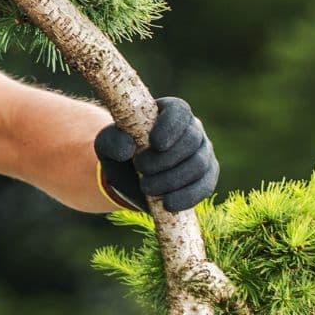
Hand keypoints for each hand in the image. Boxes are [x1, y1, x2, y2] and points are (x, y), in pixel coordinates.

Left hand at [95, 96, 217, 212]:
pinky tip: (168, 204)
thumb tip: (127, 148)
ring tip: (148, 188)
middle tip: (141, 169)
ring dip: (172, 179)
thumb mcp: (107, 144)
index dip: (170, 126)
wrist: (130, 178)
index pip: (179, 111)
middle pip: (191, 140)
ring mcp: (203, 153)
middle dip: (166, 159)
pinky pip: (204, 186)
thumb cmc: (121, 153)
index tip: (155, 143)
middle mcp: (192, 129)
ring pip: (198, 164)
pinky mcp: (206, 177)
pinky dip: (186, 196)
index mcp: (170, 112)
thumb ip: (112, 141)